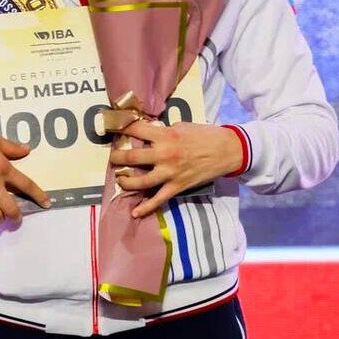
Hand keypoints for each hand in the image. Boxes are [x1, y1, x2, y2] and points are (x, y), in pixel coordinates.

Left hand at [109, 120, 243, 217]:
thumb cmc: (205, 135)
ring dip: (126, 181)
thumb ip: (164, 131)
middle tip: (113, 157)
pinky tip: (135, 212)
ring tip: (120, 179)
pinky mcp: (177, 187)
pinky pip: (158, 200)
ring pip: (140, 181)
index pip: (136, 130)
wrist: (227, 151)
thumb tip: (149, 135)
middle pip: (132, 157)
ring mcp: (170, 173)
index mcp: (166, 135)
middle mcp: (164, 154)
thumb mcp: (182, 126)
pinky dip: (146, 207)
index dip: (121, 128)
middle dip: (117, 157)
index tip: (111, 128)